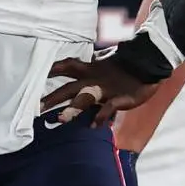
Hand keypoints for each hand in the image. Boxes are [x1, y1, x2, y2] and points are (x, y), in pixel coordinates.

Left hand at [41, 57, 157, 126]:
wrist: (150, 62)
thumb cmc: (127, 62)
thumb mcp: (107, 59)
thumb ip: (94, 63)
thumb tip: (83, 62)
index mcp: (90, 68)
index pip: (66, 66)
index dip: (51, 70)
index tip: (34, 75)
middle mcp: (93, 79)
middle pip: (68, 88)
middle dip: (52, 98)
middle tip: (36, 108)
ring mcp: (106, 90)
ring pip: (86, 98)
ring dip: (73, 108)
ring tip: (61, 119)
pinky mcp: (119, 98)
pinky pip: (108, 108)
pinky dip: (101, 117)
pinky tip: (94, 126)